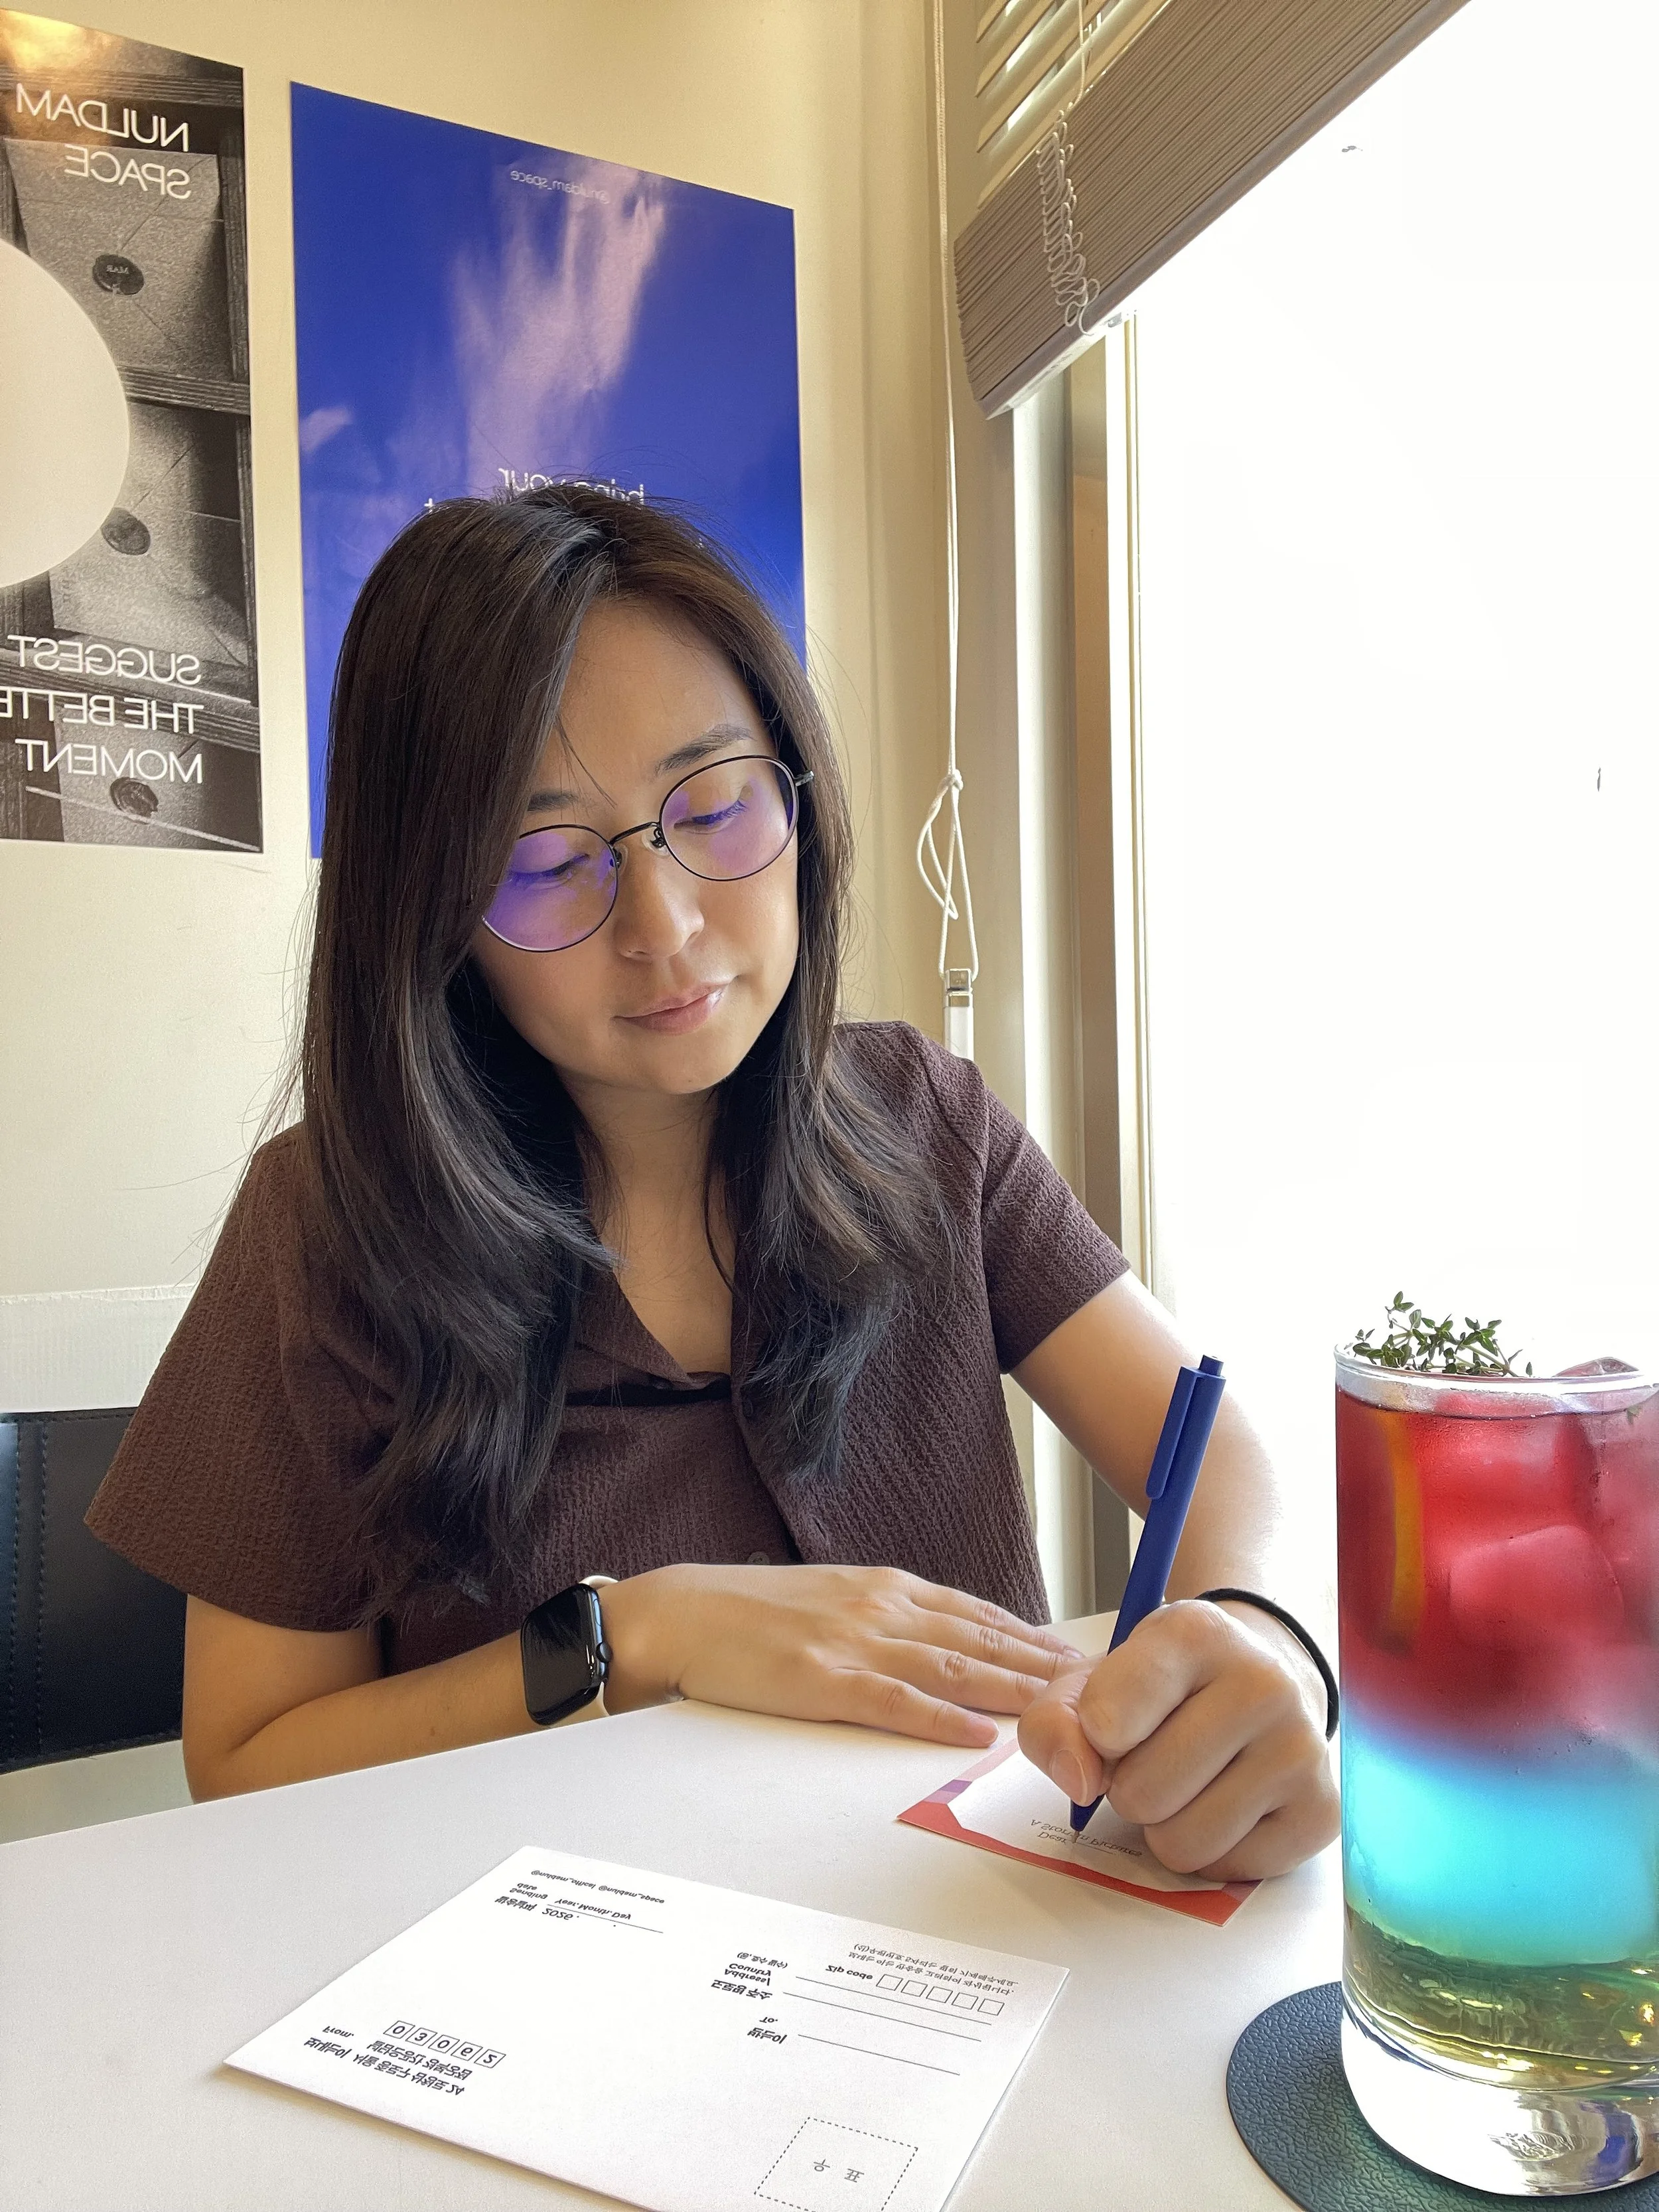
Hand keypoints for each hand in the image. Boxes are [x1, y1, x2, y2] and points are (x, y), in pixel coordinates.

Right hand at [600, 1563, 1084, 1748]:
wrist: (678, 1613)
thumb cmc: (750, 1614)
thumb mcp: (832, 1599)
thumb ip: (888, 1618)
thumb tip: (944, 1643)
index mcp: (885, 1588)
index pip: (979, 1614)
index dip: (1035, 1637)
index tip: (1083, 1657)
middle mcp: (881, 1608)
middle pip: (981, 1639)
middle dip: (1046, 1665)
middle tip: (1107, 1686)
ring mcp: (852, 1643)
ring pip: (952, 1668)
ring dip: (1015, 1689)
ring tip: (1069, 1709)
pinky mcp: (820, 1680)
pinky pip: (893, 1702)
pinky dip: (940, 1718)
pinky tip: (978, 1731)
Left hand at [1016, 1599, 1338, 1878]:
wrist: (1264, 1680)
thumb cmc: (1167, 1685)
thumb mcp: (1096, 1679)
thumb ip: (1055, 1722)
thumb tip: (1080, 1782)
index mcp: (1195, 1634)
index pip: (1106, 1718)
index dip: (1093, 1737)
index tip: (1111, 1723)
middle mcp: (1262, 1684)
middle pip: (1142, 1793)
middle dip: (1130, 1788)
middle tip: (1157, 1755)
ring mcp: (1301, 1749)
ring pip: (1183, 1842)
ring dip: (1167, 1825)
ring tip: (1190, 1780)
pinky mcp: (1322, 1811)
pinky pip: (1226, 1869)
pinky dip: (1212, 1850)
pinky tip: (1228, 1801)